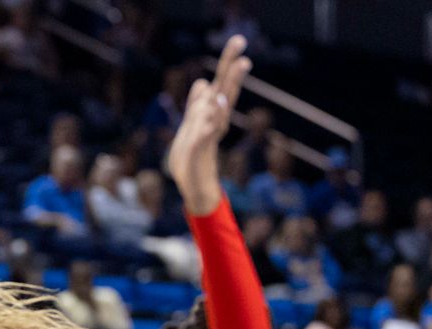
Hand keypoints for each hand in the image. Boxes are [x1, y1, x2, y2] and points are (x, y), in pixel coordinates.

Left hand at [165, 36, 250, 214]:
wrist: (192, 185)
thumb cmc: (191, 156)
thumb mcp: (190, 124)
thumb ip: (197, 104)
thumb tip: (202, 83)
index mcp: (211, 113)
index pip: (222, 83)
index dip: (228, 63)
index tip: (238, 39)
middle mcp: (215, 120)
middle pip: (226, 88)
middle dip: (232, 66)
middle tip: (240, 40)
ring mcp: (209, 132)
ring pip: (221, 106)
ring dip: (231, 85)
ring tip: (241, 64)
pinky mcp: (201, 147)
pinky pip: (209, 129)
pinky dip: (214, 116)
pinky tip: (219, 102)